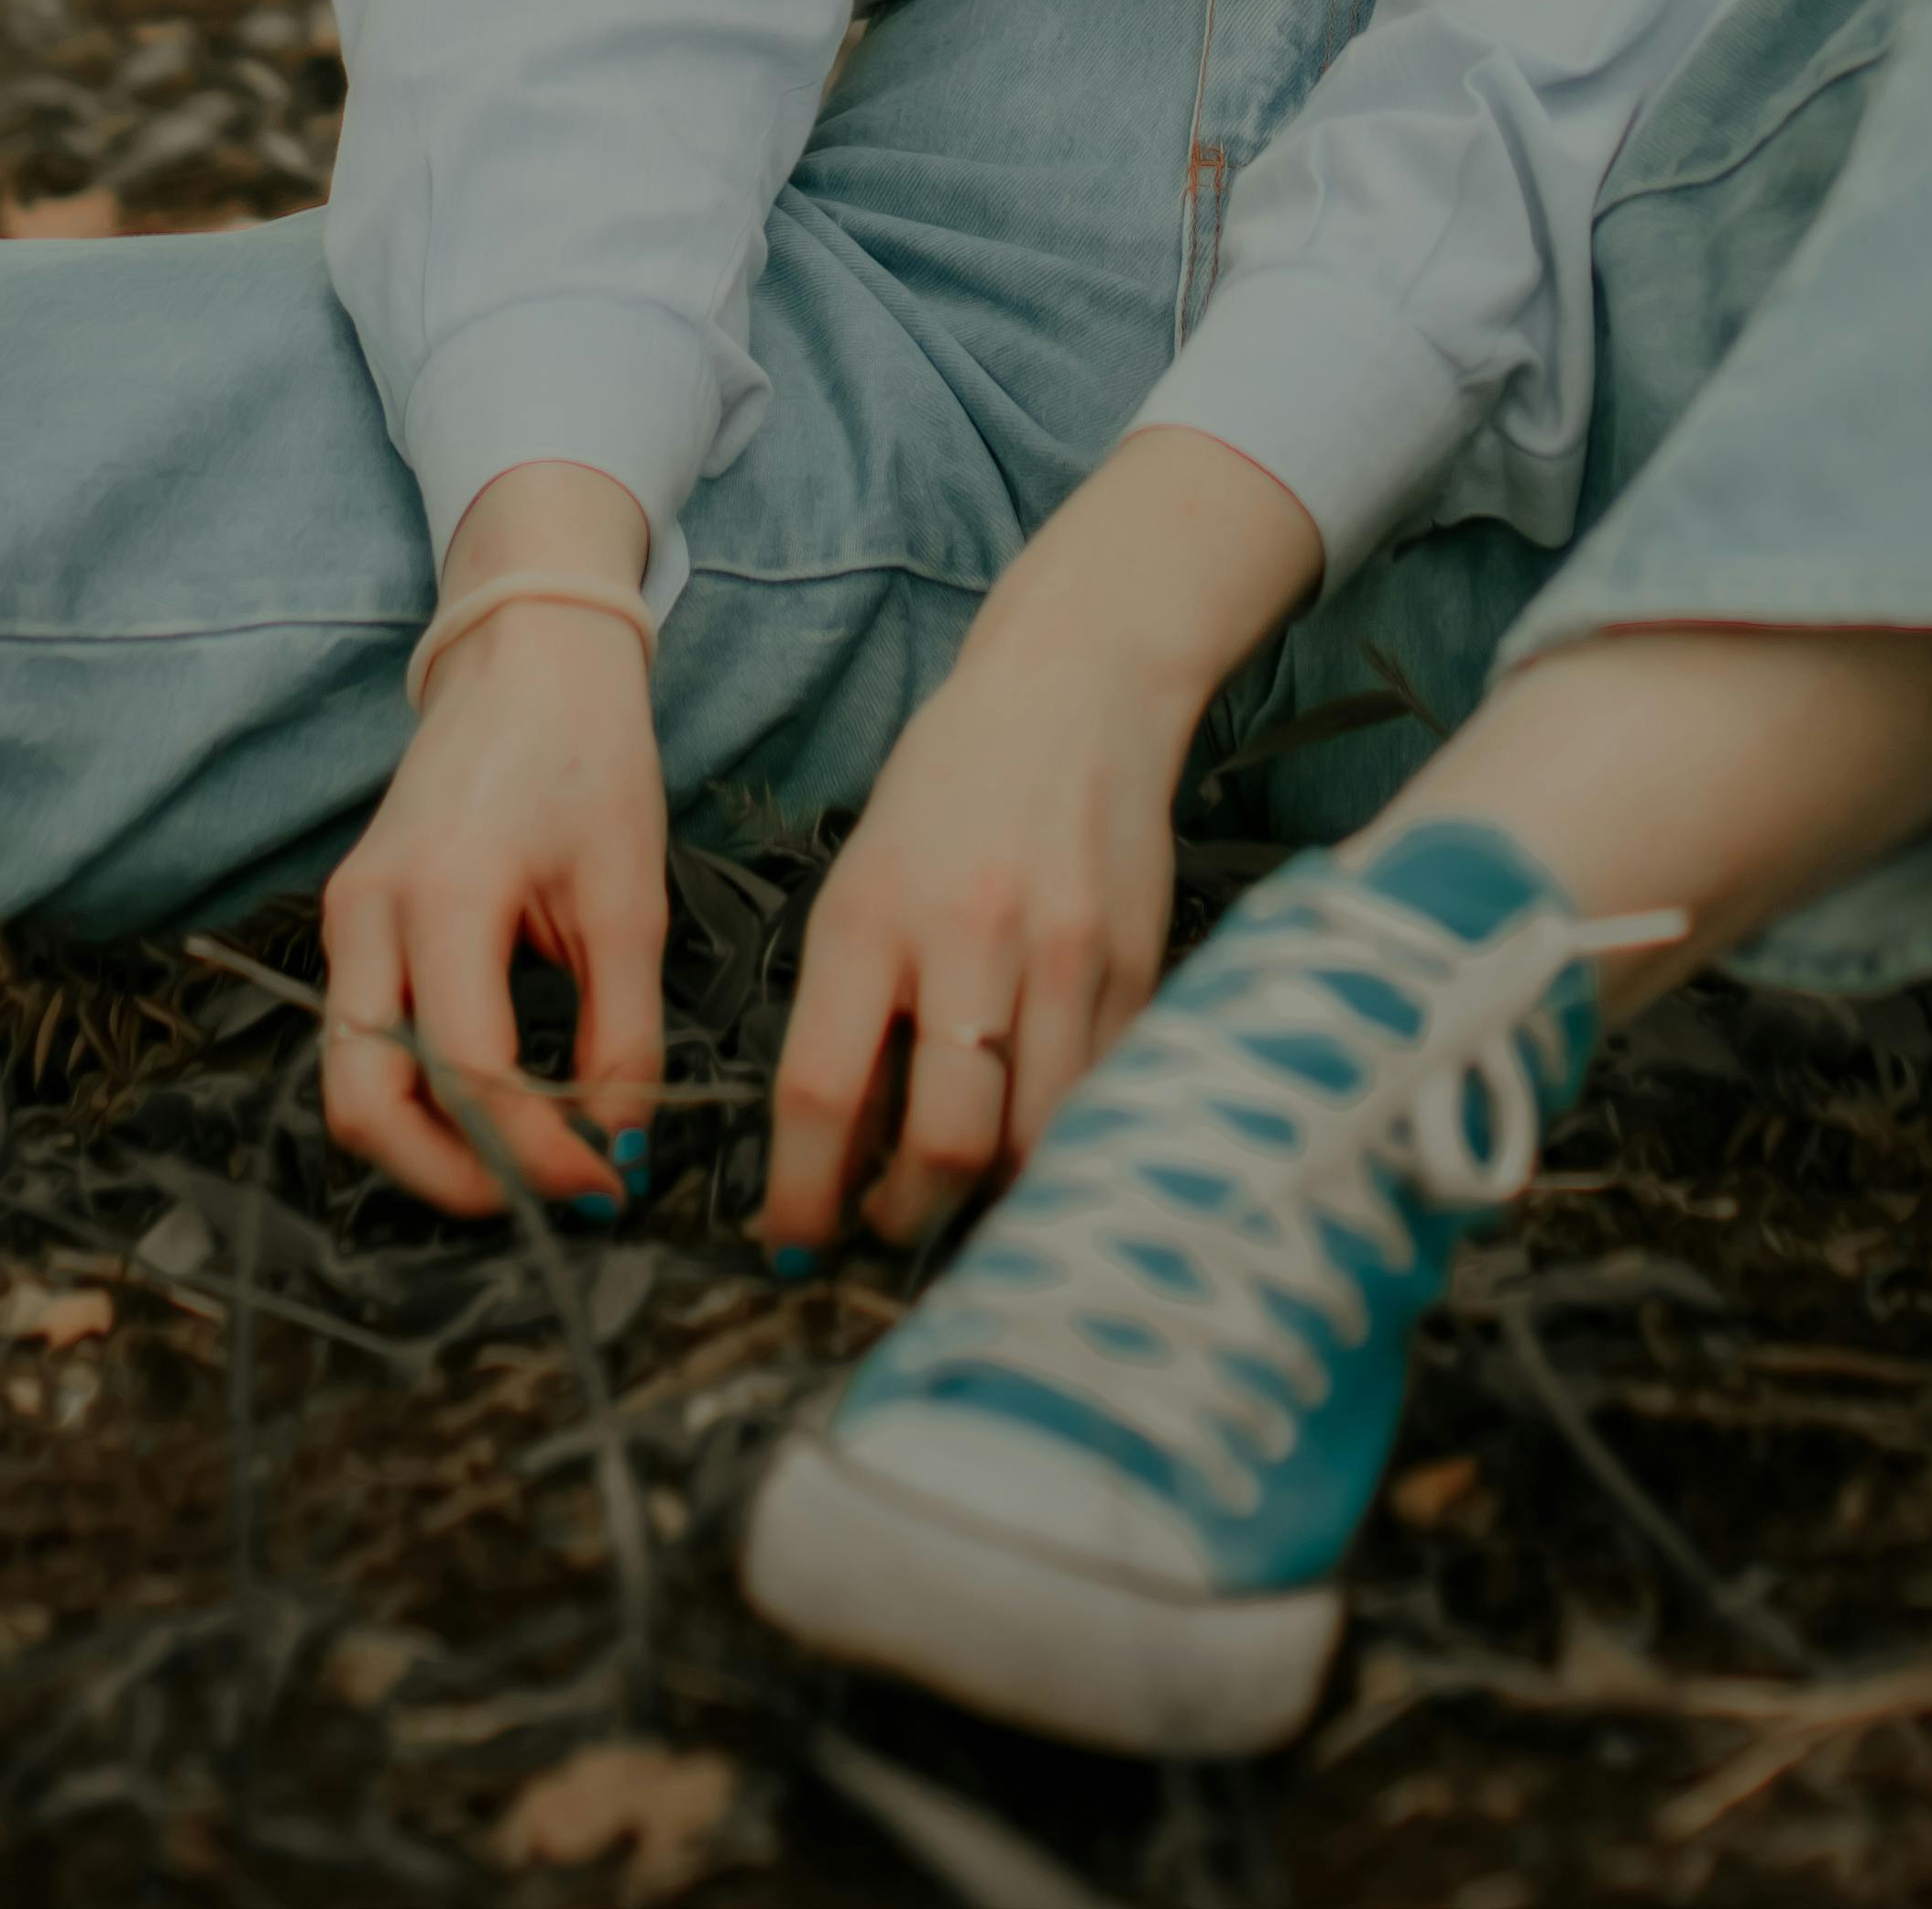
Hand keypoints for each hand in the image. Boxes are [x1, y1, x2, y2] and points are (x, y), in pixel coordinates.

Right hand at [320, 461, 665, 1222]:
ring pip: (349, 1084)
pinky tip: (493, 1107)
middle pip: (364, 1104)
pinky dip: (415, 1096)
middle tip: (546, 1200)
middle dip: (450, 1179)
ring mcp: (345, 916)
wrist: (529, 655)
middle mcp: (368, 911)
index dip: (534, 1151)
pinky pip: (361, 1040)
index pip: (466, 1071)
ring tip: (523, 1165)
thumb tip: (616, 1144)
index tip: (605, 1180)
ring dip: (425, 1148)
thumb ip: (624, 1028)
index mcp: (443, 891)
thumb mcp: (628, 892)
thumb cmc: (588, 755)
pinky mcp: (351, 920)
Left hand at [760, 428, 1318, 1258]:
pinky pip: (1100, 1100)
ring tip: (959, 1190)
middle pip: (944, 1143)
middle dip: (904, 1215)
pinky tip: (1034, 1132)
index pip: (823, 1091)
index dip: (802, 1194)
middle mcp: (973, 939)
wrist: (1080, 687)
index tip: (790, 1245)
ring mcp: (1069, 957)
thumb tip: (841, 1149)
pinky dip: (1063, 1139)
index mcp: (875, 913)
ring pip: (1035, 1142)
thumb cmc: (952, 784)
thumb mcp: (865, 877)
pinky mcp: (1141, 968)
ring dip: (990, 1197)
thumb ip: (852, 1004)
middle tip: (884, 1222)